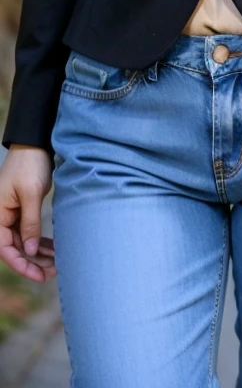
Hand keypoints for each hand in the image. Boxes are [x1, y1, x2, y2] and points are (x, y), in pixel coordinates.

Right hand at [0, 145, 56, 281]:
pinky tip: (54, 249)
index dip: (22, 265)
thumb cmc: (29, 165)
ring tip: (57, 263)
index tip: (39, 276)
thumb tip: (30, 251)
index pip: (6, 249)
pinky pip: (29, 231)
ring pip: (24, 242)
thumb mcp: (31, 194)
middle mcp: (1, 218)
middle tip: (53, 272)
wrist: (35, 144)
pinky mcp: (22, 210)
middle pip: (15, 248)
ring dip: (39, 253)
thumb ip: (30, 223)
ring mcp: (11, 215)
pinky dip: (40, 240)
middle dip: (33, 262)